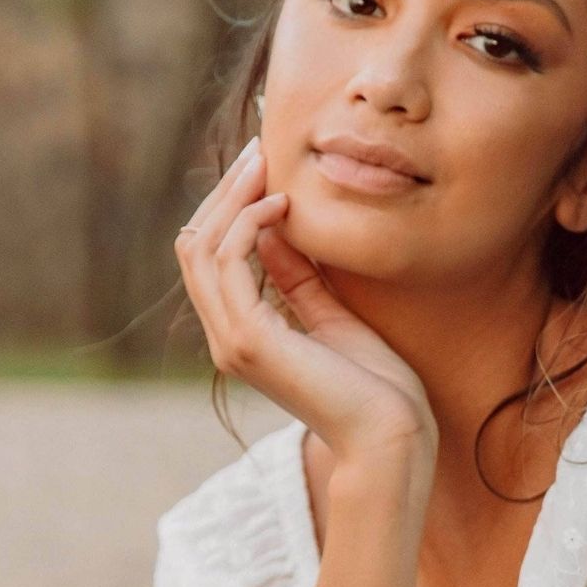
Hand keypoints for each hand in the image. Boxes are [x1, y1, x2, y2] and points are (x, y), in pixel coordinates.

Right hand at [174, 137, 438, 467]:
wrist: (390, 435)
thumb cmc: (375, 385)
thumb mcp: (333, 315)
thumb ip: (298, 277)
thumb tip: (277, 229)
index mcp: (244, 334)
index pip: (213, 257)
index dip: (231, 207)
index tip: (264, 166)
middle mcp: (227, 338)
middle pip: (197, 245)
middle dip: (226, 193)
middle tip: (260, 150)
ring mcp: (233, 342)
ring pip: (202, 249)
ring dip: (233, 198)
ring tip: (267, 165)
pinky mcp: (250, 342)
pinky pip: (228, 264)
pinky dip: (249, 225)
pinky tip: (282, 205)